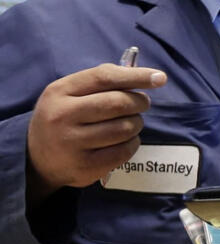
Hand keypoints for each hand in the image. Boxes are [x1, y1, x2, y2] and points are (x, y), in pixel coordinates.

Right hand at [26, 63, 166, 204]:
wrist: (36, 158)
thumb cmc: (63, 117)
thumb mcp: (69, 93)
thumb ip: (101, 81)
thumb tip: (146, 76)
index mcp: (60, 92)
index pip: (104, 78)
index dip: (136, 76)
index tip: (159, 78)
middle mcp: (62, 117)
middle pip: (118, 103)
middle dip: (139, 102)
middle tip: (142, 104)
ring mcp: (72, 144)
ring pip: (125, 128)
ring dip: (137, 123)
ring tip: (131, 122)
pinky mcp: (84, 167)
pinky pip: (124, 152)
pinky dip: (132, 144)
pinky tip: (125, 141)